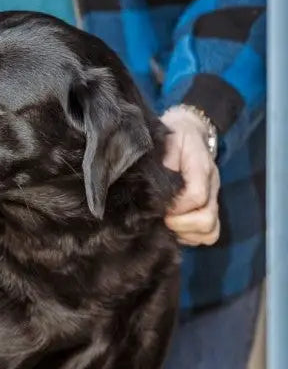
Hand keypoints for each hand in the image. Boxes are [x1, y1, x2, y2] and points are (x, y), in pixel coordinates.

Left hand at [161, 106, 220, 245]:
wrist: (187, 132)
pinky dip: (191, 236)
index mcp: (201, 168)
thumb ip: (163, 162)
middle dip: (180, 224)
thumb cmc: (173, 137)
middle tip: (161, 218)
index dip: (175, 207)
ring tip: (166, 222)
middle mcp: (212, 187)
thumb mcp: (166, 141)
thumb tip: (154, 187)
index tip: (158, 207)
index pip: (196, 196)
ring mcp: (213, 200)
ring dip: (186, 232)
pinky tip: (174, 226)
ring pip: (209, 232)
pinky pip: (208, 235)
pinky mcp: (209, 210)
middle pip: (206, 220)